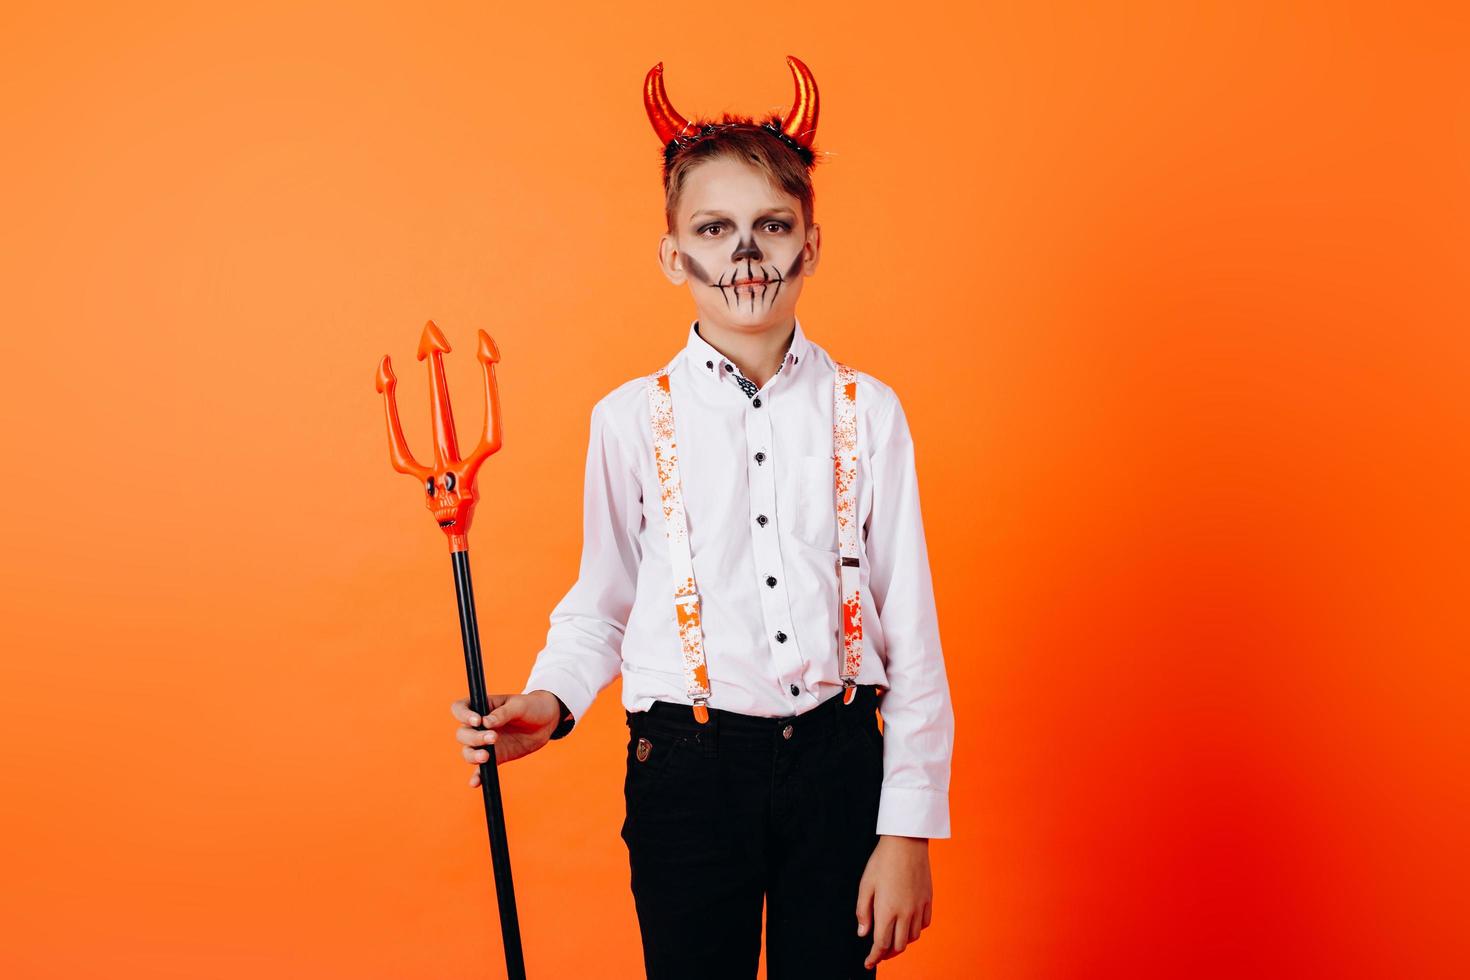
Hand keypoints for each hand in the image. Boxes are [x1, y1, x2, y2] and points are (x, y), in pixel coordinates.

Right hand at [451, 690, 561, 786]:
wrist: (546, 722)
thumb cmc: (531, 707)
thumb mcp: (519, 705)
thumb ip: (503, 713)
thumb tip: (485, 722)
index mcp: (482, 707)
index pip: (460, 709)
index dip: (463, 715)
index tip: (477, 721)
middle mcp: (478, 726)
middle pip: (462, 733)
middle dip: (474, 737)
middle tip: (493, 737)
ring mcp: (485, 743)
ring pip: (468, 751)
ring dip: (473, 755)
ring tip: (487, 756)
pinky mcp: (495, 757)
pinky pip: (481, 769)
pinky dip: (477, 776)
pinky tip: (475, 783)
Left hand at [855, 835, 932, 968]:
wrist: (906, 842)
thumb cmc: (882, 861)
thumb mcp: (865, 885)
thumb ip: (863, 911)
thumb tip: (863, 933)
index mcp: (887, 910)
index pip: (881, 944)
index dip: (874, 957)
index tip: (869, 963)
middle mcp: (905, 913)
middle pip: (899, 946)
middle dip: (888, 953)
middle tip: (879, 953)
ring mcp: (919, 907)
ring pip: (912, 937)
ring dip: (902, 942)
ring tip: (893, 938)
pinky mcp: (928, 900)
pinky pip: (924, 924)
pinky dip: (915, 930)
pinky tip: (908, 925)